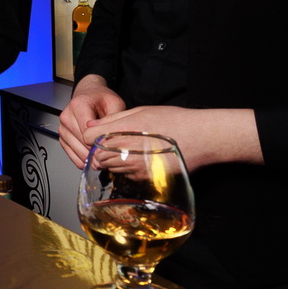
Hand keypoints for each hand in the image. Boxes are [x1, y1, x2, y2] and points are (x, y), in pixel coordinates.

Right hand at [58, 74, 127, 166]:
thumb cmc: (100, 99)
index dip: (100, 143)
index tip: (109, 147)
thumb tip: (114, 136)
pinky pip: (72, 156)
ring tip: (103, 157)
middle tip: (109, 156)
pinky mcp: (62, 138)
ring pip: (77, 152)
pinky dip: (84, 160)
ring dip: (91, 158)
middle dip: (96, 153)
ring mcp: (62, 128)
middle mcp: (67, 116)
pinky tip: (93, 157)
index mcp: (78, 105)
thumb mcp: (114, 103)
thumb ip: (114, 119)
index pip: (87, 132)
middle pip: (82, 144)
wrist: (89, 95)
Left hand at [83, 105, 262, 170]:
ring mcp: (133, 167)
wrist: (200, 138)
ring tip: (129, 148)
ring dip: (112, 160)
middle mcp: (124, 152)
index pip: (87, 138)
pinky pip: (125, 175)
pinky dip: (126, 168)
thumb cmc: (173, 121)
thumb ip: (113, 119)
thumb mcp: (140, 111)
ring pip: (109, 167)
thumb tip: (93, 124)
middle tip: (112, 142)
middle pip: (95, 156)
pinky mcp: (143, 178)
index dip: (91, 135)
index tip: (98, 133)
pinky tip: (140, 157)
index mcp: (121, 131)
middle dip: (99, 150)